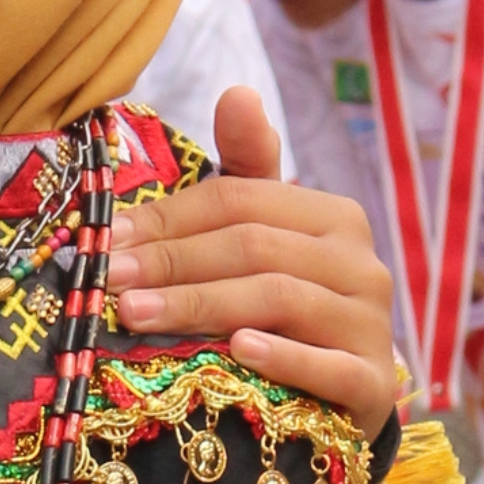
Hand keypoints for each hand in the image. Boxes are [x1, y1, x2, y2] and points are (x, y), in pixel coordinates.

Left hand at [106, 85, 400, 432]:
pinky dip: (283, 356)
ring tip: (137, 316)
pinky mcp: (374, 382)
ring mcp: (371, 324)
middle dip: (171, 264)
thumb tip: (238, 92)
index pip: (238, 202)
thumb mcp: (261, 235)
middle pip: (252, 248)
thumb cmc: (284, 303)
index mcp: (331, 216)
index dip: (168, 220)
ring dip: (200, 306)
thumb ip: (244, 170)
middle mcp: (361, 263)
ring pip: (279, 299)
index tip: (109, 242)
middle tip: (109, 284)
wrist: (340, 392)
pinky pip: (329, 366)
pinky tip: (238, 350)